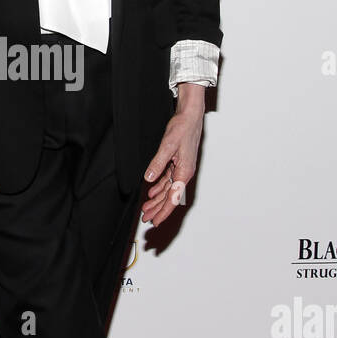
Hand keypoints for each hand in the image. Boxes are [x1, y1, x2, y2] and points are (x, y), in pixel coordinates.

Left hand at [140, 84, 204, 227]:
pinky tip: (152, 191)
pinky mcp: (178, 163)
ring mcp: (181, 169)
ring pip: (168, 190)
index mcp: (184, 172)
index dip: (163, 211)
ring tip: (147, 208)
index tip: (155, 221)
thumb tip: (148, 178)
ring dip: (157, 199)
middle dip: (158, 209)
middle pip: (170, 197)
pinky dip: (159, 187)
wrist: (190, 116)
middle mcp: (184, 173)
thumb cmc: (183, 128)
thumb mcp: (167, 145)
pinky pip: (168, 180)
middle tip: (146, 218)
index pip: (173, 198)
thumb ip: (158, 163)